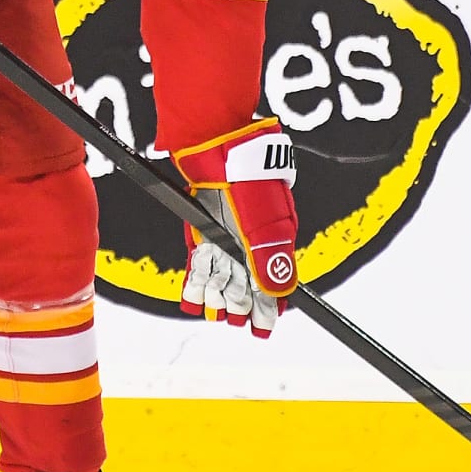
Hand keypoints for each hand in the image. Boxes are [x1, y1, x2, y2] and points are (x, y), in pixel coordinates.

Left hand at [174, 119, 297, 338]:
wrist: (216, 143)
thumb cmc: (247, 177)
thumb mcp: (262, 221)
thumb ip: (269, 258)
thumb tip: (280, 294)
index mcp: (273, 237)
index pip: (273, 280)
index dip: (269, 306)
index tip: (263, 328)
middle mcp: (250, 239)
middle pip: (246, 281)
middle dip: (242, 304)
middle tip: (234, 322)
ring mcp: (226, 234)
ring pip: (222, 274)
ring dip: (218, 295)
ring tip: (213, 313)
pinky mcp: (203, 227)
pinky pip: (201, 262)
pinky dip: (196, 282)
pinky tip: (191, 300)